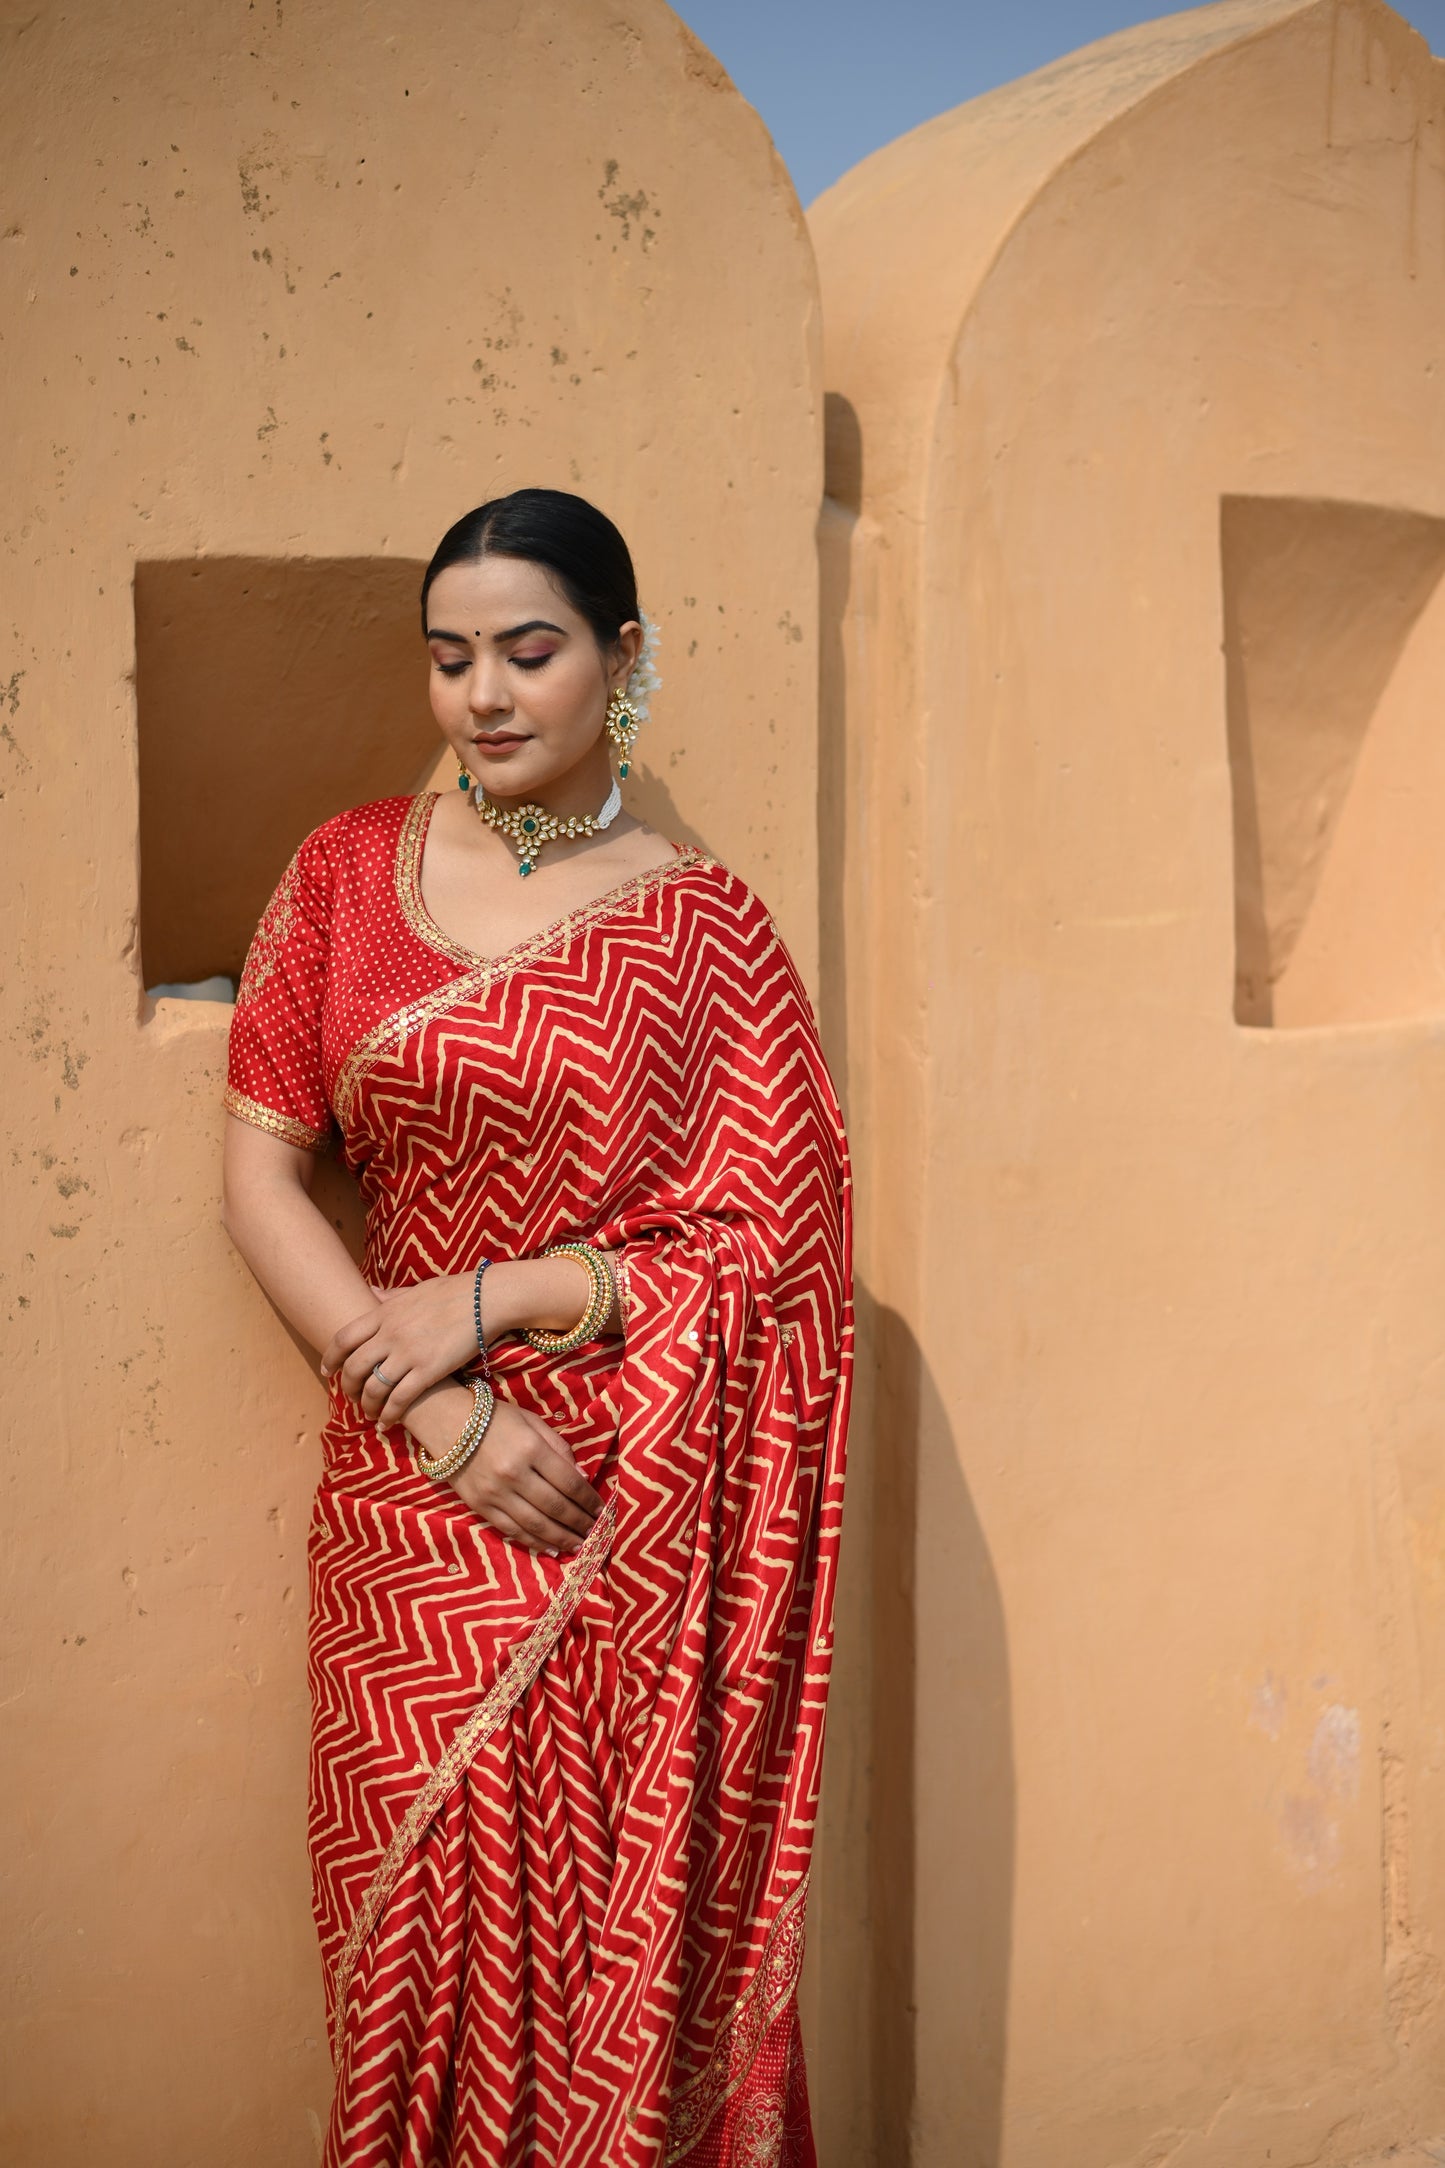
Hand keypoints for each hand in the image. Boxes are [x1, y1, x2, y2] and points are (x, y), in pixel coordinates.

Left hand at [321, 1274, 479, 1425]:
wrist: (485, 1298)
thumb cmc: (453, 1292)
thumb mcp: (414, 1290)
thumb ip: (389, 1296)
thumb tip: (370, 1292)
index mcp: (384, 1313)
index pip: (343, 1338)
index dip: (330, 1358)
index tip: (327, 1372)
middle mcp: (390, 1334)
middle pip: (353, 1367)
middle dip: (347, 1388)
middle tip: (351, 1398)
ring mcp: (408, 1353)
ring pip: (373, 1388)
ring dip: (367, 1406)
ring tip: (370, 1414)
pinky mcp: (428, 1371)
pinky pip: (399, 1399)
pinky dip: (389, 1414)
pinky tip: (387, 1422)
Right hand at [407, 1386, 603, 1554]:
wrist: (448, 1423)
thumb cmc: (497, 1419)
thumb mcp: (533, 1422)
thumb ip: (559, 1448)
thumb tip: (582, 1478)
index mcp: (531, 1450)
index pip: (569, 1483)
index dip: (589, 1500)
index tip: (602, 1510)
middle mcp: (514, 1475)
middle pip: (555, 1507)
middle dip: (580, 1523)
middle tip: (596, 1532)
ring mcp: (495, 1494)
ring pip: (535, 1524)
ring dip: (561, 1538)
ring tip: (579, 1545)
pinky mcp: (480, 1507)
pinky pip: (512, 1530)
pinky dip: (534, 1542)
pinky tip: (550, 1548)